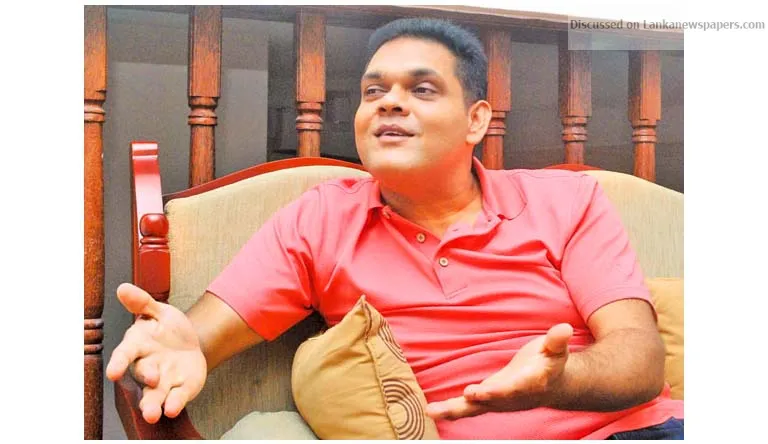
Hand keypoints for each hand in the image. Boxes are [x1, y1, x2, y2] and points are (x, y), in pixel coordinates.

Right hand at [106, 283, 207, 423]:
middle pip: (142, 376)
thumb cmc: (167, 328)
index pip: (125, 354)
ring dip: (152, 405)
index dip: (118, 362)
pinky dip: (174, 403)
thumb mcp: (159, 311)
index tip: (112, 372)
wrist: (191, 343)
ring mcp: (164, 381)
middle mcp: (147, 366)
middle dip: (146, 380)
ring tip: (152, 413)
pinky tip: (173, 409)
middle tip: (151, 381)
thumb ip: (142, 303)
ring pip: (154, 396)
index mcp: (139, 345)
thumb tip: (123, 288)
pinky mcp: (181, 389)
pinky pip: (176, 398)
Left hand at [426, 323, 572, 420]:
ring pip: (475, 408)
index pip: (514, 388)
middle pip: (492, 401)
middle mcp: (512, 397)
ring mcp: (498, 402)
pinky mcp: (488, 401)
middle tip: (465, 397)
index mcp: (530, 384)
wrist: (553, 387)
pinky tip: (432, 411)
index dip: (498, 391)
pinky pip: (468, 407)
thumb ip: (557, 341)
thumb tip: (563, 328)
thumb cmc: (551, 363)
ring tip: (433, 411)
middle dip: (478, 400)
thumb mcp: (557, 350)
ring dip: (454, 409)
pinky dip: (451, 410)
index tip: (480, 391)